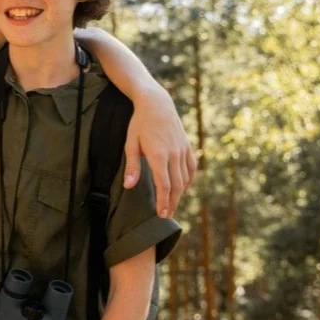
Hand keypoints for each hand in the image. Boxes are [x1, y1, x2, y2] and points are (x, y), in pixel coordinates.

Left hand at [123, 85, 195, 217]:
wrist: (157, 104)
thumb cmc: (140, 124)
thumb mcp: (131, 143)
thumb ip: (132, 166)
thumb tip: (129, 186)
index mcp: (158, 155)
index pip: (164, 185)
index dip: (163, 201)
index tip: (161, 214)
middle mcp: (173, 154)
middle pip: (176, 185)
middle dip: (172, 203)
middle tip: (167, 215)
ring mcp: (182, 150)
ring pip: (185, 178)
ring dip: (180, 194)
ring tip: (172, 204)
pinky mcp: (187, 146)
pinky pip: (191, 167)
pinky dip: (188, 180)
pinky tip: (183, 187)